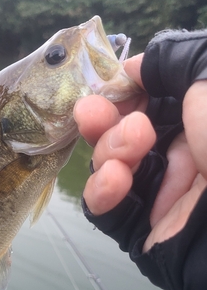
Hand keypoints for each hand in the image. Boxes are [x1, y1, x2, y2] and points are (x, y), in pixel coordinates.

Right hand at [74, 54, 206, 252]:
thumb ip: (178, 60)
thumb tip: (137, 66)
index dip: (125, 92)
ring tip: (128, 154)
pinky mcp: (142, 229)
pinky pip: (105, 210)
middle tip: (93, 113)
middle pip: (119, 134)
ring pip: (108, 167)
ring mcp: (159, 194)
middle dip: (103, 121)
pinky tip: (113, 182)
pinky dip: (100, 193)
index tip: (115, 83)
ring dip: (107, 153)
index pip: (148, 104)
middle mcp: (178, 157)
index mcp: (198, 125)